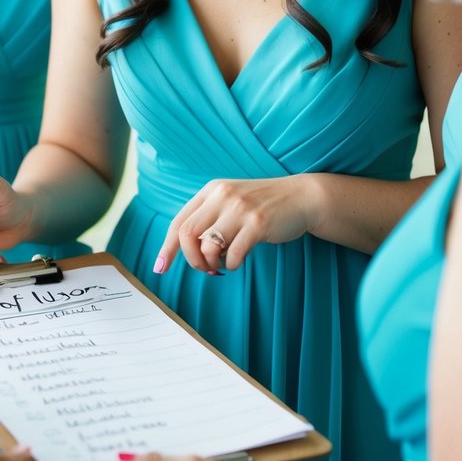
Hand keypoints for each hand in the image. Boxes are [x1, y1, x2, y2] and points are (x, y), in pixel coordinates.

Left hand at [155, 177, 313, 273]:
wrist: (301, 197)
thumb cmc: (263, 206)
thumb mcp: (232, 202)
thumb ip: (210, 218)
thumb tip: (187, 251)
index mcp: (212, 190)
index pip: (179, 221)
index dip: (167, 248)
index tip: (160, 268)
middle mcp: (222, 196)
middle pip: (187, 235)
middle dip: (191, 260)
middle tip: (205, 269)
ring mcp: (240, 209)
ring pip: (208, 246)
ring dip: (212, 264)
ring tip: (224, 264)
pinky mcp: (258, 224)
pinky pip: (233, 255)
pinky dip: (232, 265)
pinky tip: (239, 260)